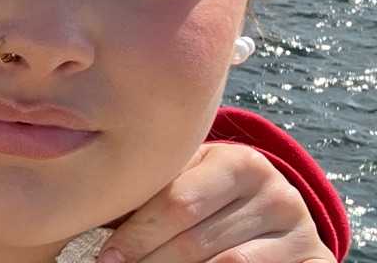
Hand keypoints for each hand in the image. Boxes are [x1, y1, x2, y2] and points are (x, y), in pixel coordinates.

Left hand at [97, 142, 335, 262]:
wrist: (277, 208)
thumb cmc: (216, 191)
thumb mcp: (194, 178)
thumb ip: (158, 189)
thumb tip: (99, 211)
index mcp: (237, 160)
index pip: (176, 201)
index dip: (137, 233)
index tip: (106, 257)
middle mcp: (273, 190)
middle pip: (195, 240)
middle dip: (148, 260)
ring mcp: (297, 228)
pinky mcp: (314, 259)